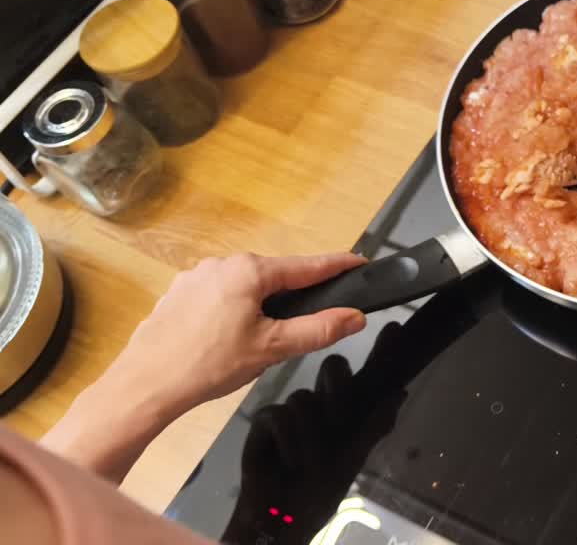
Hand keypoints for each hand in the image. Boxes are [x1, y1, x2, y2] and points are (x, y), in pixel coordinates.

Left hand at [42, 252, 368, 483]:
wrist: (144, 386)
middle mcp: (221, 264)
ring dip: (260, 305)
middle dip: (293, 296)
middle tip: (305, 325)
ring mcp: (194, 278)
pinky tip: (226, 340)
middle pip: (274, 276)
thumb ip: (318, 329)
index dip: (337, 265)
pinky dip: (232, 311)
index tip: (361, 262)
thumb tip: (356, 316)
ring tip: (260, 341)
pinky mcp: (176, 295)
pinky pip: (218, 296)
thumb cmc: (210, 364)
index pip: (306, 266)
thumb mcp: (273, 348)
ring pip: (244, 287)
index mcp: (248, 271)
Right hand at [225, 323, 407, 544]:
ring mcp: (294, 408)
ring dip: (313, 437)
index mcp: (349, 410)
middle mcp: (323, 402)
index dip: (382, 352)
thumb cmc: (318, 490)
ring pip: (307, 398)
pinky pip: (283, 415)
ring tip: (309, 463)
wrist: (282, 515)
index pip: (368, 375)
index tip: (394, 329)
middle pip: (334, 369)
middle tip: (337, 420)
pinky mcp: (268, 419)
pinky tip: (290, 460)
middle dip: (337, 387)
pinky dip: (291, 441)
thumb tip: (399, 392)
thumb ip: (375, 425)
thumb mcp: (354, 458)